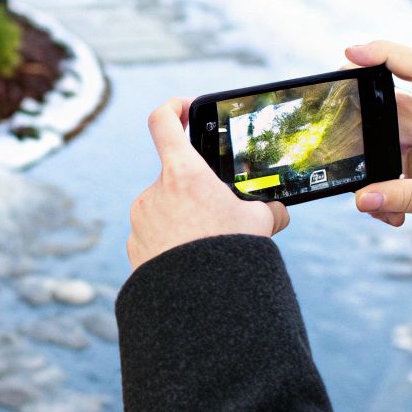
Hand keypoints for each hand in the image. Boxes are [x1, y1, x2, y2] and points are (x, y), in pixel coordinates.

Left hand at [127, 98, 289, 268]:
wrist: (198, 304)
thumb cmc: (228, 254)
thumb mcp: (259, 224)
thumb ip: (266, 209)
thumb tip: (277, 211)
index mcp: (183, 174)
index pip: (162, 121)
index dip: (173, 108)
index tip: (185, 108)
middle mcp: (154, 191)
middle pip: (175, 177)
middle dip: (196, 192)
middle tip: (219, 213)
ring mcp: (140, 219)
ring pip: (165, 209)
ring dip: (184, 219)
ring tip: (209, 244)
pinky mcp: (134, 246)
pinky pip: (155, 236)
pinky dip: (172, 243)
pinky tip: (191, 262)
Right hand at [346, 42, 411, 263]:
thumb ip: (407, 197)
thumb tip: (362, 199)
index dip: (386, 54)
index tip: (351, 53)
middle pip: (393, 101)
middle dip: (363, 114)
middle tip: (334, 121)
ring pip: (388, 138)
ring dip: (374, 166)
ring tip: (369, 197)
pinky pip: (394, 166)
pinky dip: (386, 188)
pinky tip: (390, 211)